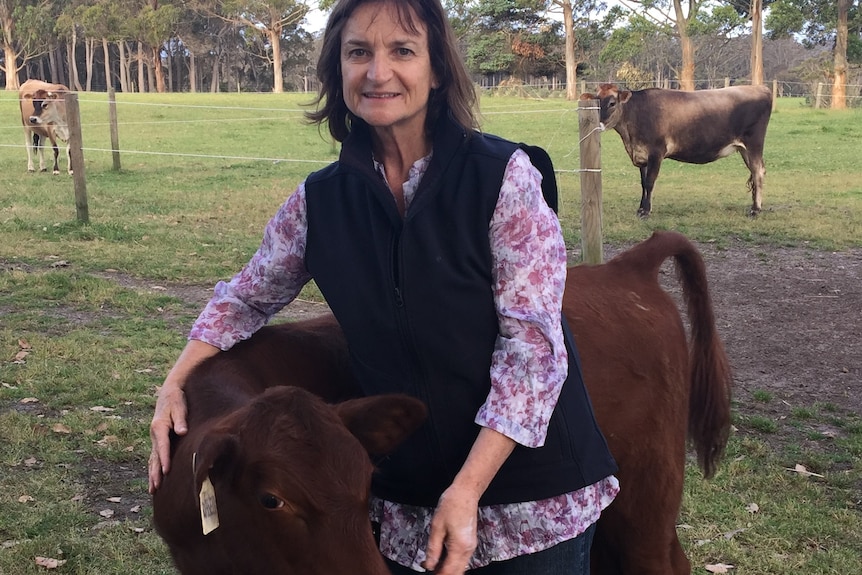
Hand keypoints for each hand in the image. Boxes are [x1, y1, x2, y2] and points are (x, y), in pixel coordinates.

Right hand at [148, 339, 218, 492]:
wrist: (169, 391)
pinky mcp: (158, 439)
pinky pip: (154, 456)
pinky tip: (154, 478)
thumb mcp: (180, 405)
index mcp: (159, 426)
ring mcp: (154, 437)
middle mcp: (154, 433)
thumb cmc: (177, 398)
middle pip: (154, 456)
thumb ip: (181, 419)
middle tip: (156, 487)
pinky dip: (153, 468)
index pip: (162, 445)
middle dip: (155, 472)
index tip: (166, 471)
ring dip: (152, 474)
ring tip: (153, 489)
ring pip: (152, 459)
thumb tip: (182, 431)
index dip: (164, 458)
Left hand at [422, 484, 478, 574]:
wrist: (466, 493)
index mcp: (459, 547)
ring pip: (460, 567)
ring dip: (448, 570)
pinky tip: (442, 560)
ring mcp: (471, 546)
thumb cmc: (451, 505)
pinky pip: (462, 559)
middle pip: (457, 572)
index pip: (449, 571)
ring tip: (433, 567)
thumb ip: (433, 549)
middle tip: (430, 572)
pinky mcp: (470, 542)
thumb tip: (429, 565)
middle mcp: (468, 550)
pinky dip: (452, 563)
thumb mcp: (436, 527)